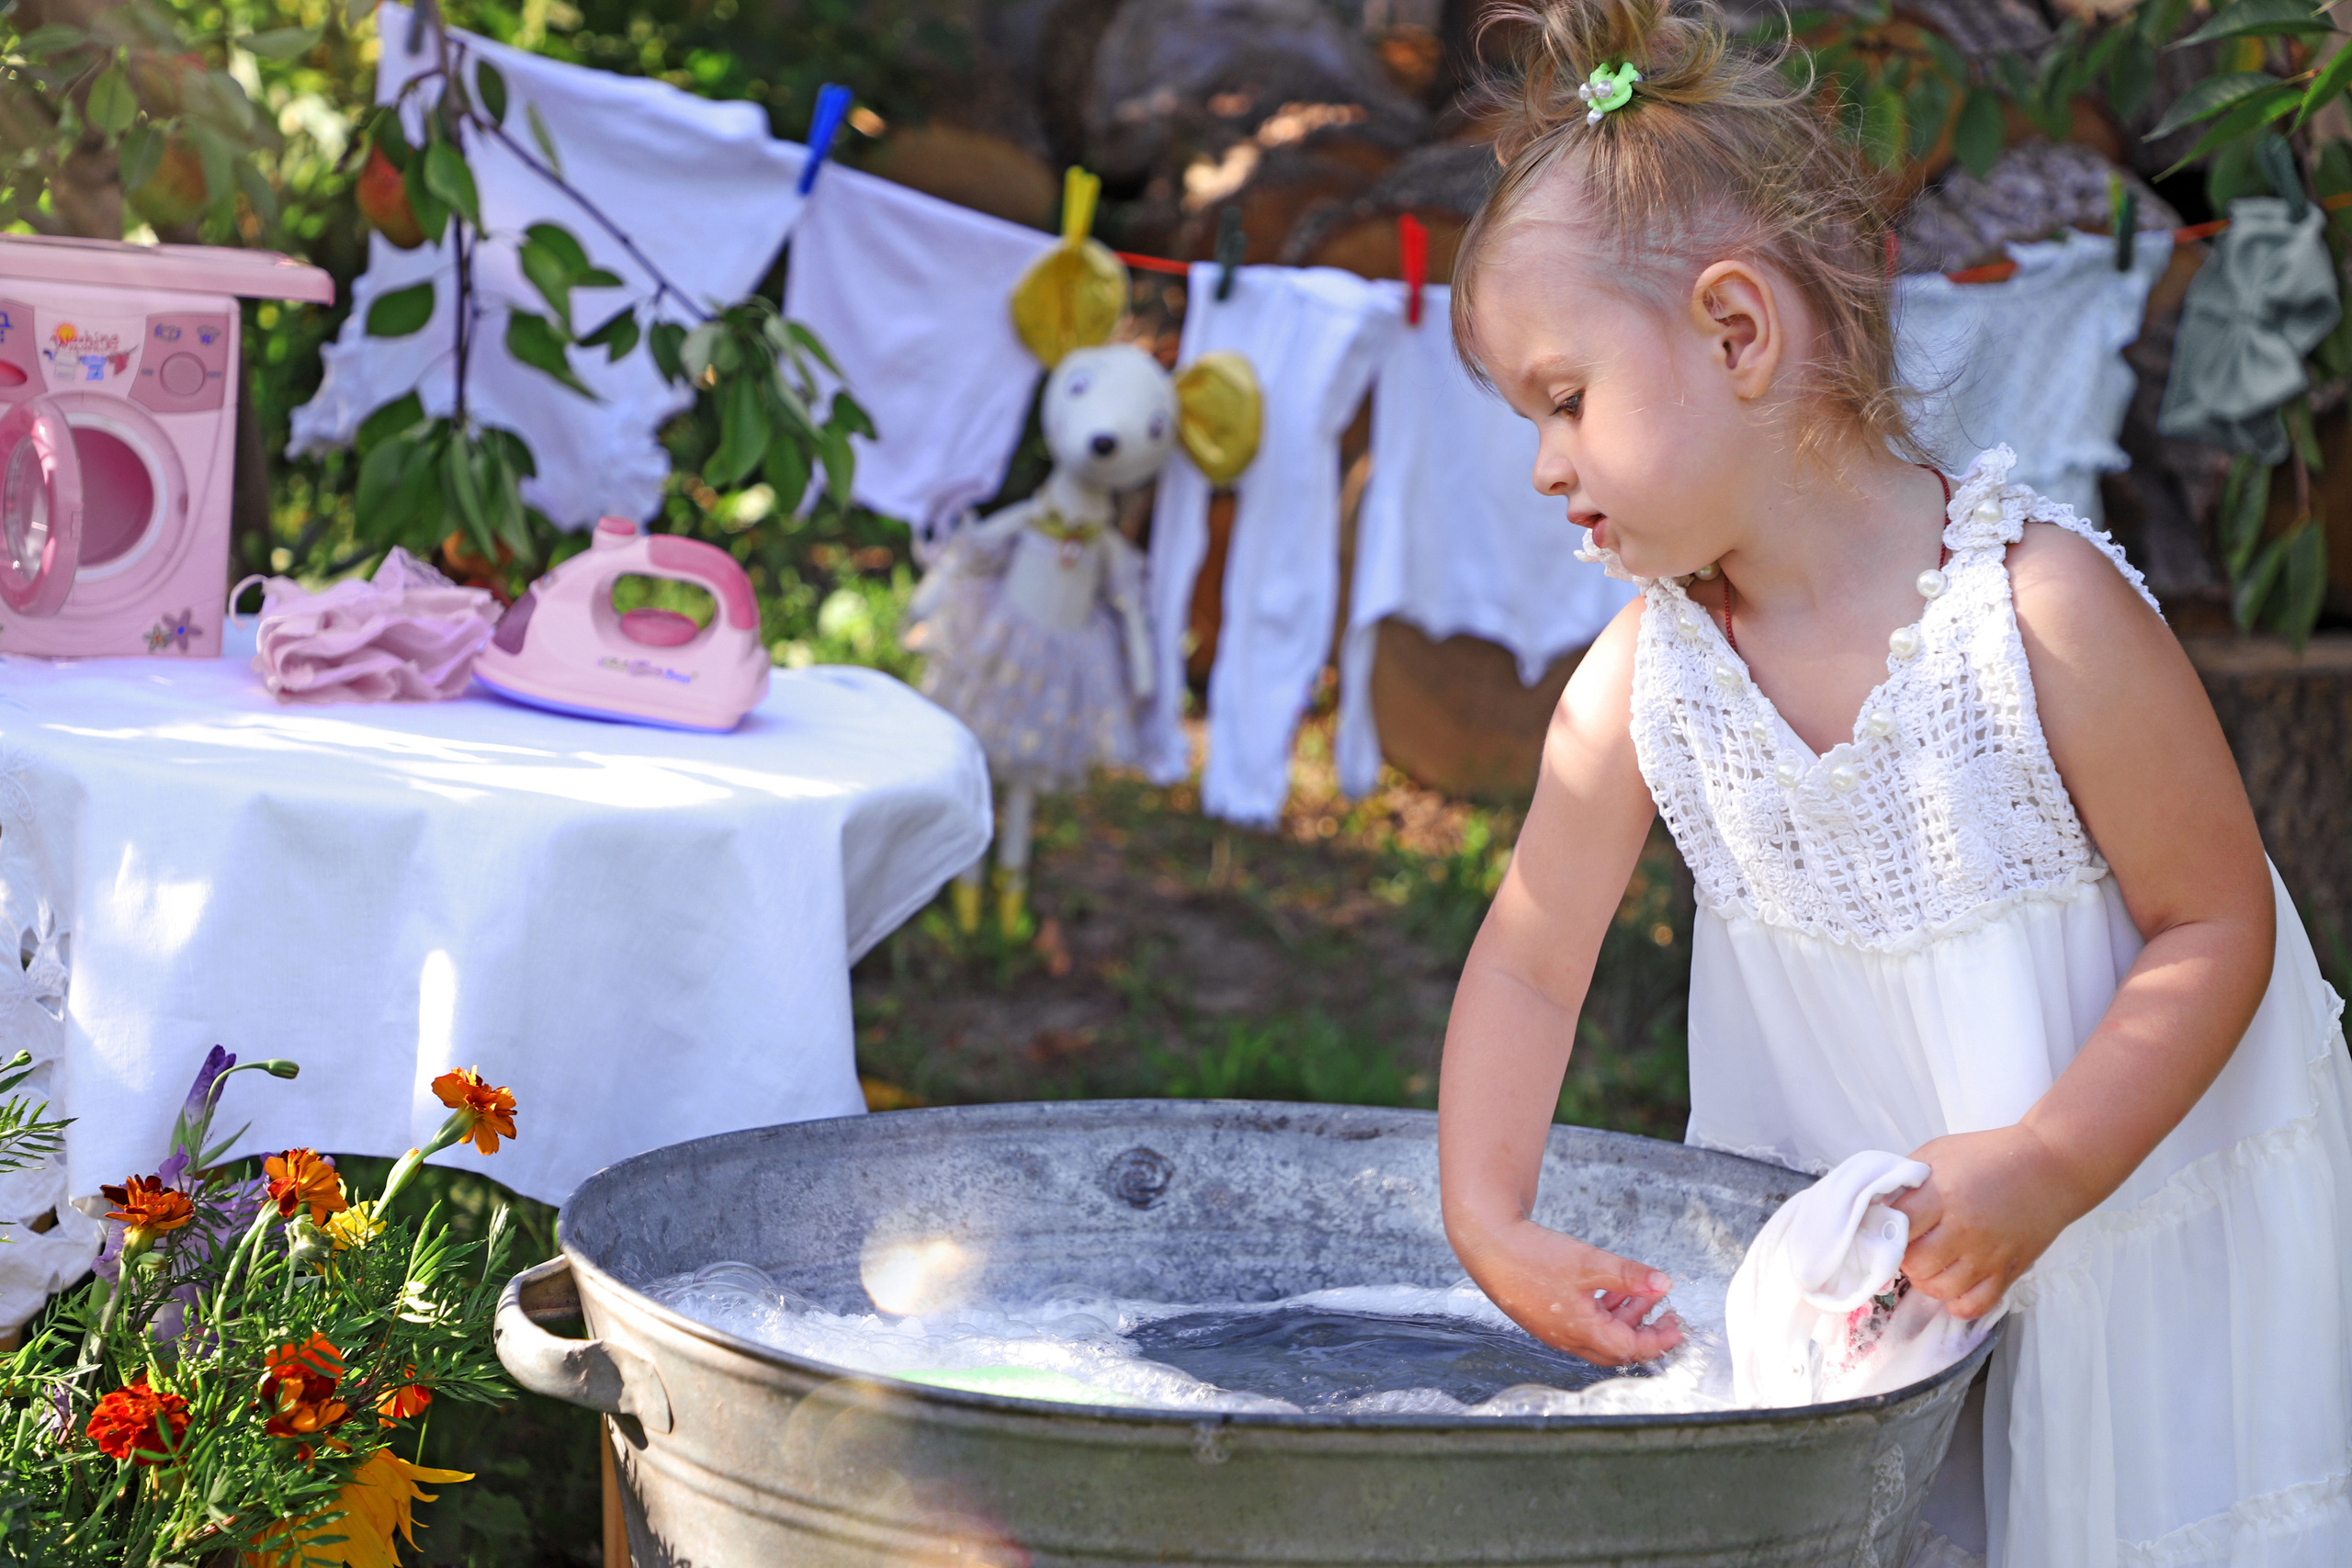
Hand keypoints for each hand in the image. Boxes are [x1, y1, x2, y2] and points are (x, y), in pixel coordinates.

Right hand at [1455, 1218, 1684, 1366]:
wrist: (1487, 1245)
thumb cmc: (1532, 1255)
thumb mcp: (1589, 1262)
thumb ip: (1629, 1276)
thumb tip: (1664, 1284)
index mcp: (1581, 1331)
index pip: (1631, 1349)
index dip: (1658, 1340)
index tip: (1677, 1327)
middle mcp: (1567, 1338)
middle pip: (1616, 1350)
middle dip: (1645, 1334)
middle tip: (1664, 1315)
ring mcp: (1554, 1330)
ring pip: (1600, 1337)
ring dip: (1624, 1320)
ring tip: (1641, 1297)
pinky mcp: (1545, 1317)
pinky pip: (1582, 1326)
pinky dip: (1602, 1313)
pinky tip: (1608, 1291)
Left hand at [1888, 1125, 2092, 1319]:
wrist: (2050, 1167)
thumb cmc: (1989, 1156)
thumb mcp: (1938, 1153)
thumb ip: (1906, 1178)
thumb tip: (1876, 1203)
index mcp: (1943, 1194)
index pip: (1896, 1225)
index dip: (1884, 1227)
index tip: (1884, 1224)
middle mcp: (1965, 1229)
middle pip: (1914, 1263)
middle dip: (1903, 1256)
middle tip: (1909, 1244)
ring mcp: (1988, 1255)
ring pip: (1940, 1289)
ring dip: (1926, 1280)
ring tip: (1929, 1262)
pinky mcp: (2009, 1272)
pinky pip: (1974, 1306)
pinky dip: (1957, 1302)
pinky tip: (1953, 1284)